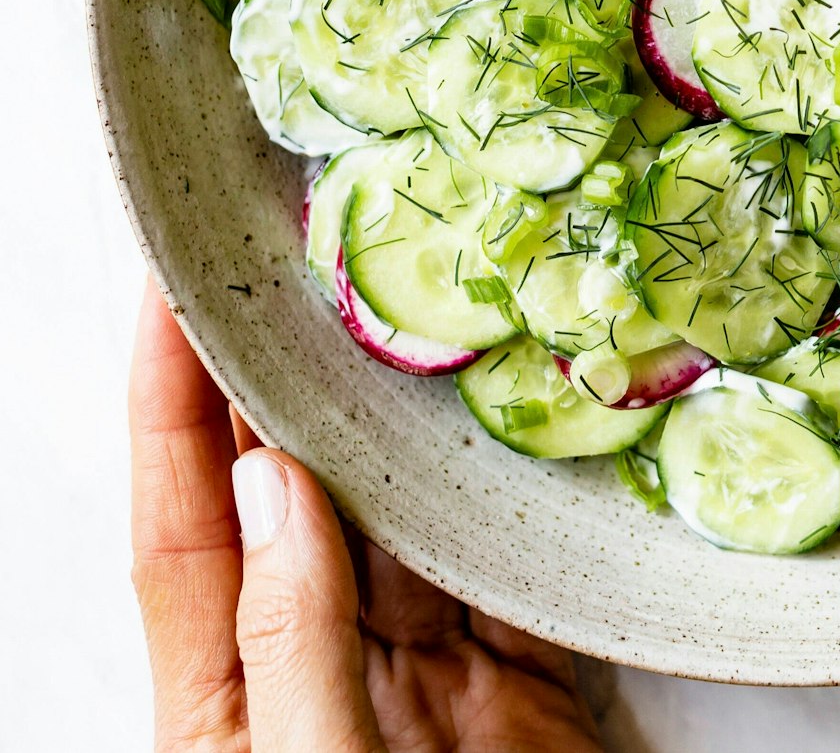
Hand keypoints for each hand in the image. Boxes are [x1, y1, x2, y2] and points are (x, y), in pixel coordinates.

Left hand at [129, 279, 604, 750]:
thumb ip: (292, 639)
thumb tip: (275, 486)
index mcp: (229, 703)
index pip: (185, 527)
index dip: (171, 401)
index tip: (177, 292)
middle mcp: (319, 670)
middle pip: (298, 500)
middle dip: (297, 383)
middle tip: (315, 265)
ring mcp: (423, 675)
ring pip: (417, 522)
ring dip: (420, 431)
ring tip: (432, 318)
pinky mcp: (523, 687)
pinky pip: (524, 571)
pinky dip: (534, 502)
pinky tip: (539, 429)